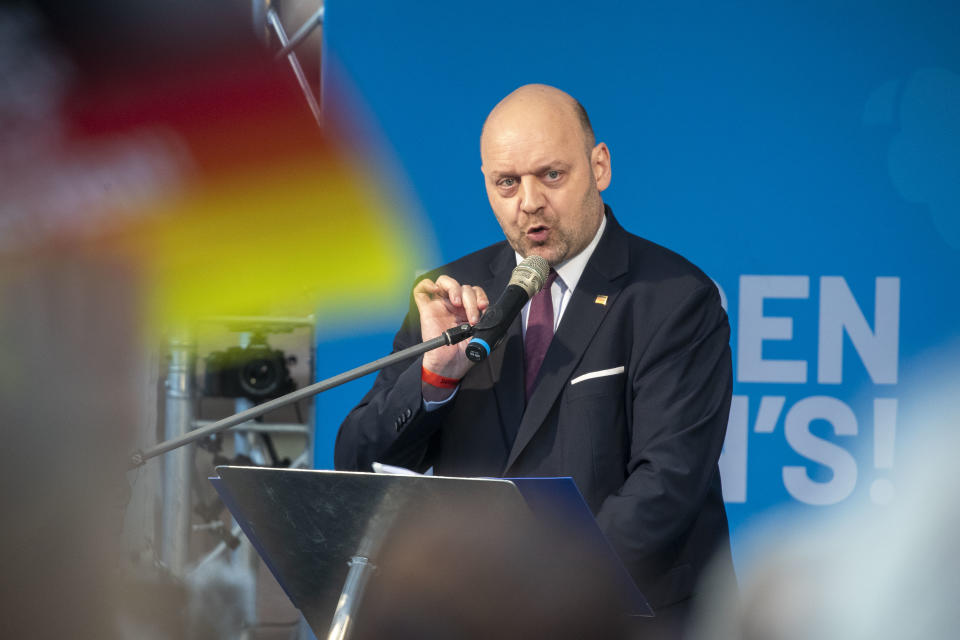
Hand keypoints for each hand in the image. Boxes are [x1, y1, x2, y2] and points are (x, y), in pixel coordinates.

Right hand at [413, 275, 488, 395]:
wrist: (450, 365)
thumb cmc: (464, 354)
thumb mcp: (482, 337)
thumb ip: (488, 324)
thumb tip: (493, 313)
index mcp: (468, 310)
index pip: (474, 292)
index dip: (480, 296)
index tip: (483, 307)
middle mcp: (455, 306)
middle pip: (463, 287)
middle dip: (470, 300)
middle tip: (472, 317)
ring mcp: (440, 305)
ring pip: (445, 282)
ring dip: (454, 288)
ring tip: (456, 302)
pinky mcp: (426, 309)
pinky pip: (421, 290)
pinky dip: (427, 284)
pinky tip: (435, 291)